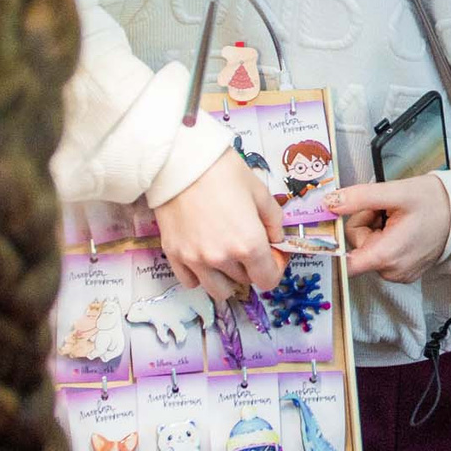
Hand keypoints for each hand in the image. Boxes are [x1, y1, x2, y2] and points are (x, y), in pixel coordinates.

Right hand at [154, 148, 284, 298]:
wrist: (179, 160)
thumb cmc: (223, 171)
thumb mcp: (260, 192)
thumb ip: (274, 222)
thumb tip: (276, 240)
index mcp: (249, 244)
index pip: (268, 280)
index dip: (275, 268)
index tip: (272, 254)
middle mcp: (222, 259)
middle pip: (245, 281)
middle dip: (251, 266)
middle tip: (247, 244)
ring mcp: (195, 260)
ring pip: (218, 289)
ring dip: (227, 277)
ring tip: (225, 255)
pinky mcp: (174, 254)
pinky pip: (191, 281)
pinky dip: (200, 275)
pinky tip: (204, 256)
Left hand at [329, 177, 450, 283]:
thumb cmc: (434, 201)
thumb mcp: (396, 192)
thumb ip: (360, 197)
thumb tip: (330, 203)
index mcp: (387, 256)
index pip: (344, 264)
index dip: (336, 243)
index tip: (337, 223)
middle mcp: (391, 271)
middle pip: (357, 247)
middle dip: (366, 223)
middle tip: (386, 209)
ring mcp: (399, 274)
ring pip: (368, 249)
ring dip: (376, 229)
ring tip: (397, 216)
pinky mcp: (404, 271)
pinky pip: (381, 254)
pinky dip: (386, 238)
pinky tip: (402, 227)